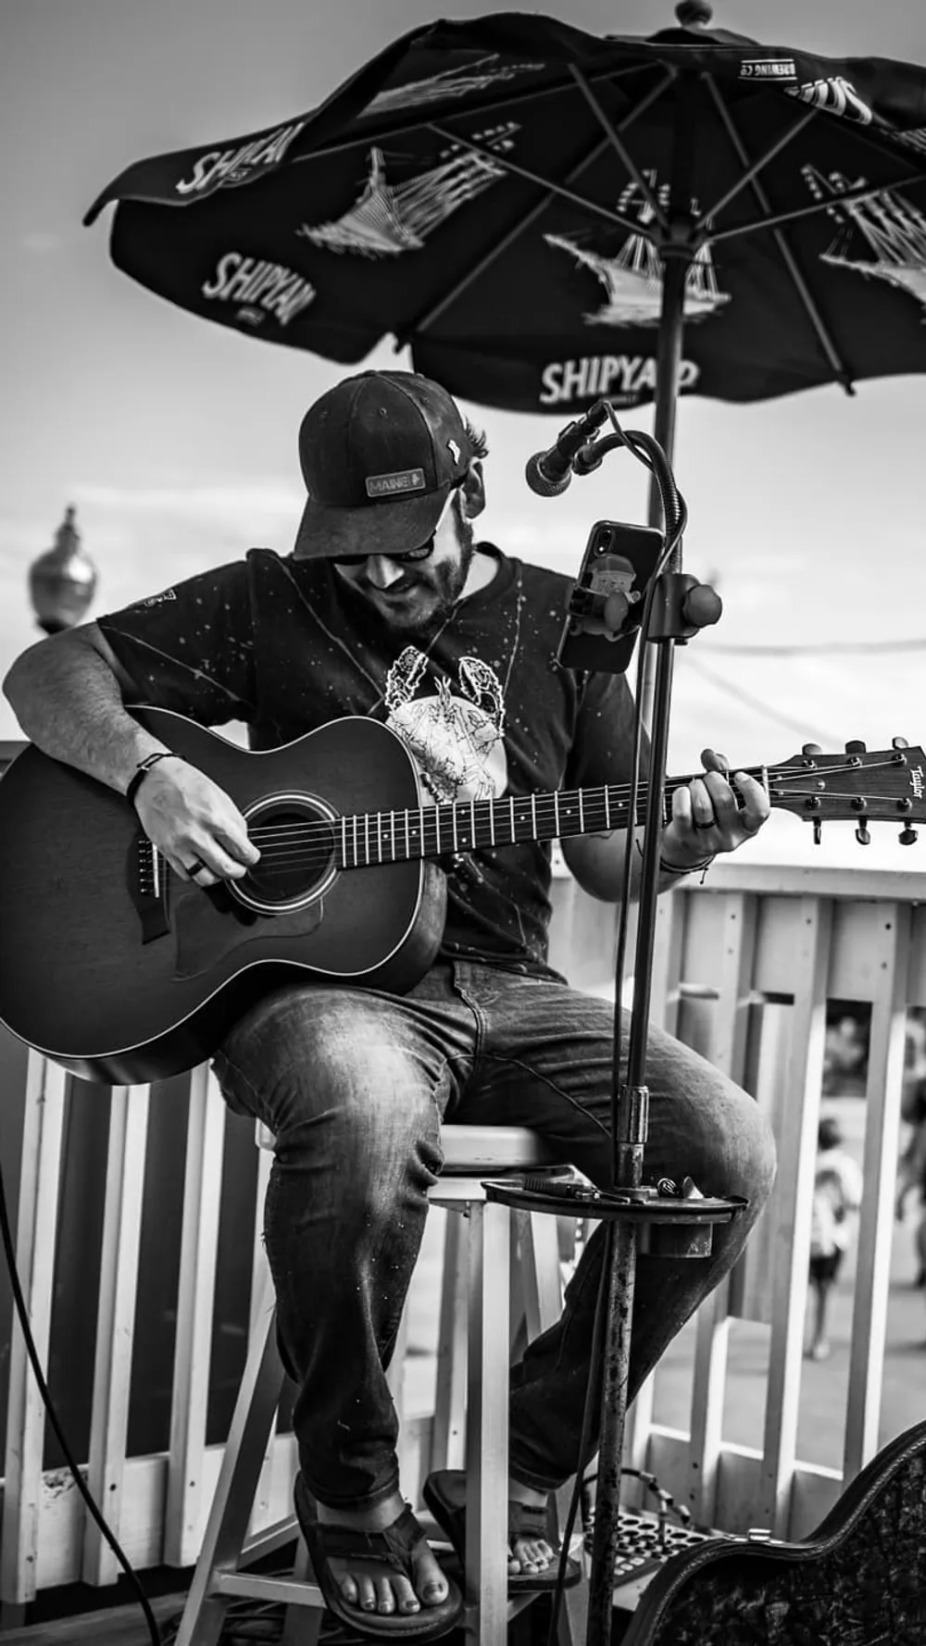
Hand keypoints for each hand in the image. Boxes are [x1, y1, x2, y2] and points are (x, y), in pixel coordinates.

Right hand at [134, 760, 260, 886]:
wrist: (154, 779)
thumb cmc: (185, 783)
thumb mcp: (220, 796)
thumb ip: (234, 821)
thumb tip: (242, 842)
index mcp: (214, 818)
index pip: (242, 850)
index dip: (251, 858)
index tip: (251, 858)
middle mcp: (197, 834)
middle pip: (226, 869)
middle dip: (238, 872)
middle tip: (239, 868)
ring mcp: (180, 845)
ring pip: (205, 879)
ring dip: (217, 877)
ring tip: (220, 869)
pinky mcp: (166, 851)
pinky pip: (185, 875)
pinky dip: (196, 874)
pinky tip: (200, 864)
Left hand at [660, 748, 768, 868]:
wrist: (687, 843)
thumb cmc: (711, 813)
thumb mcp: (723, 792)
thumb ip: (720, 769)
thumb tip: (710, 755)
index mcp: (748, 826)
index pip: (760, 810)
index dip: (751, 789)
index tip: (739, 775)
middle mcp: (732, 836)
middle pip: (724, 799)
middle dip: (713, 779)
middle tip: (708, 778)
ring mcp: (709, 841)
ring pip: (702, 805)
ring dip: (696, 786)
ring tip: (694, 786)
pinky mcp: (688, 840)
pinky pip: (683, 813)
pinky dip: (681, 796)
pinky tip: (682, 793)